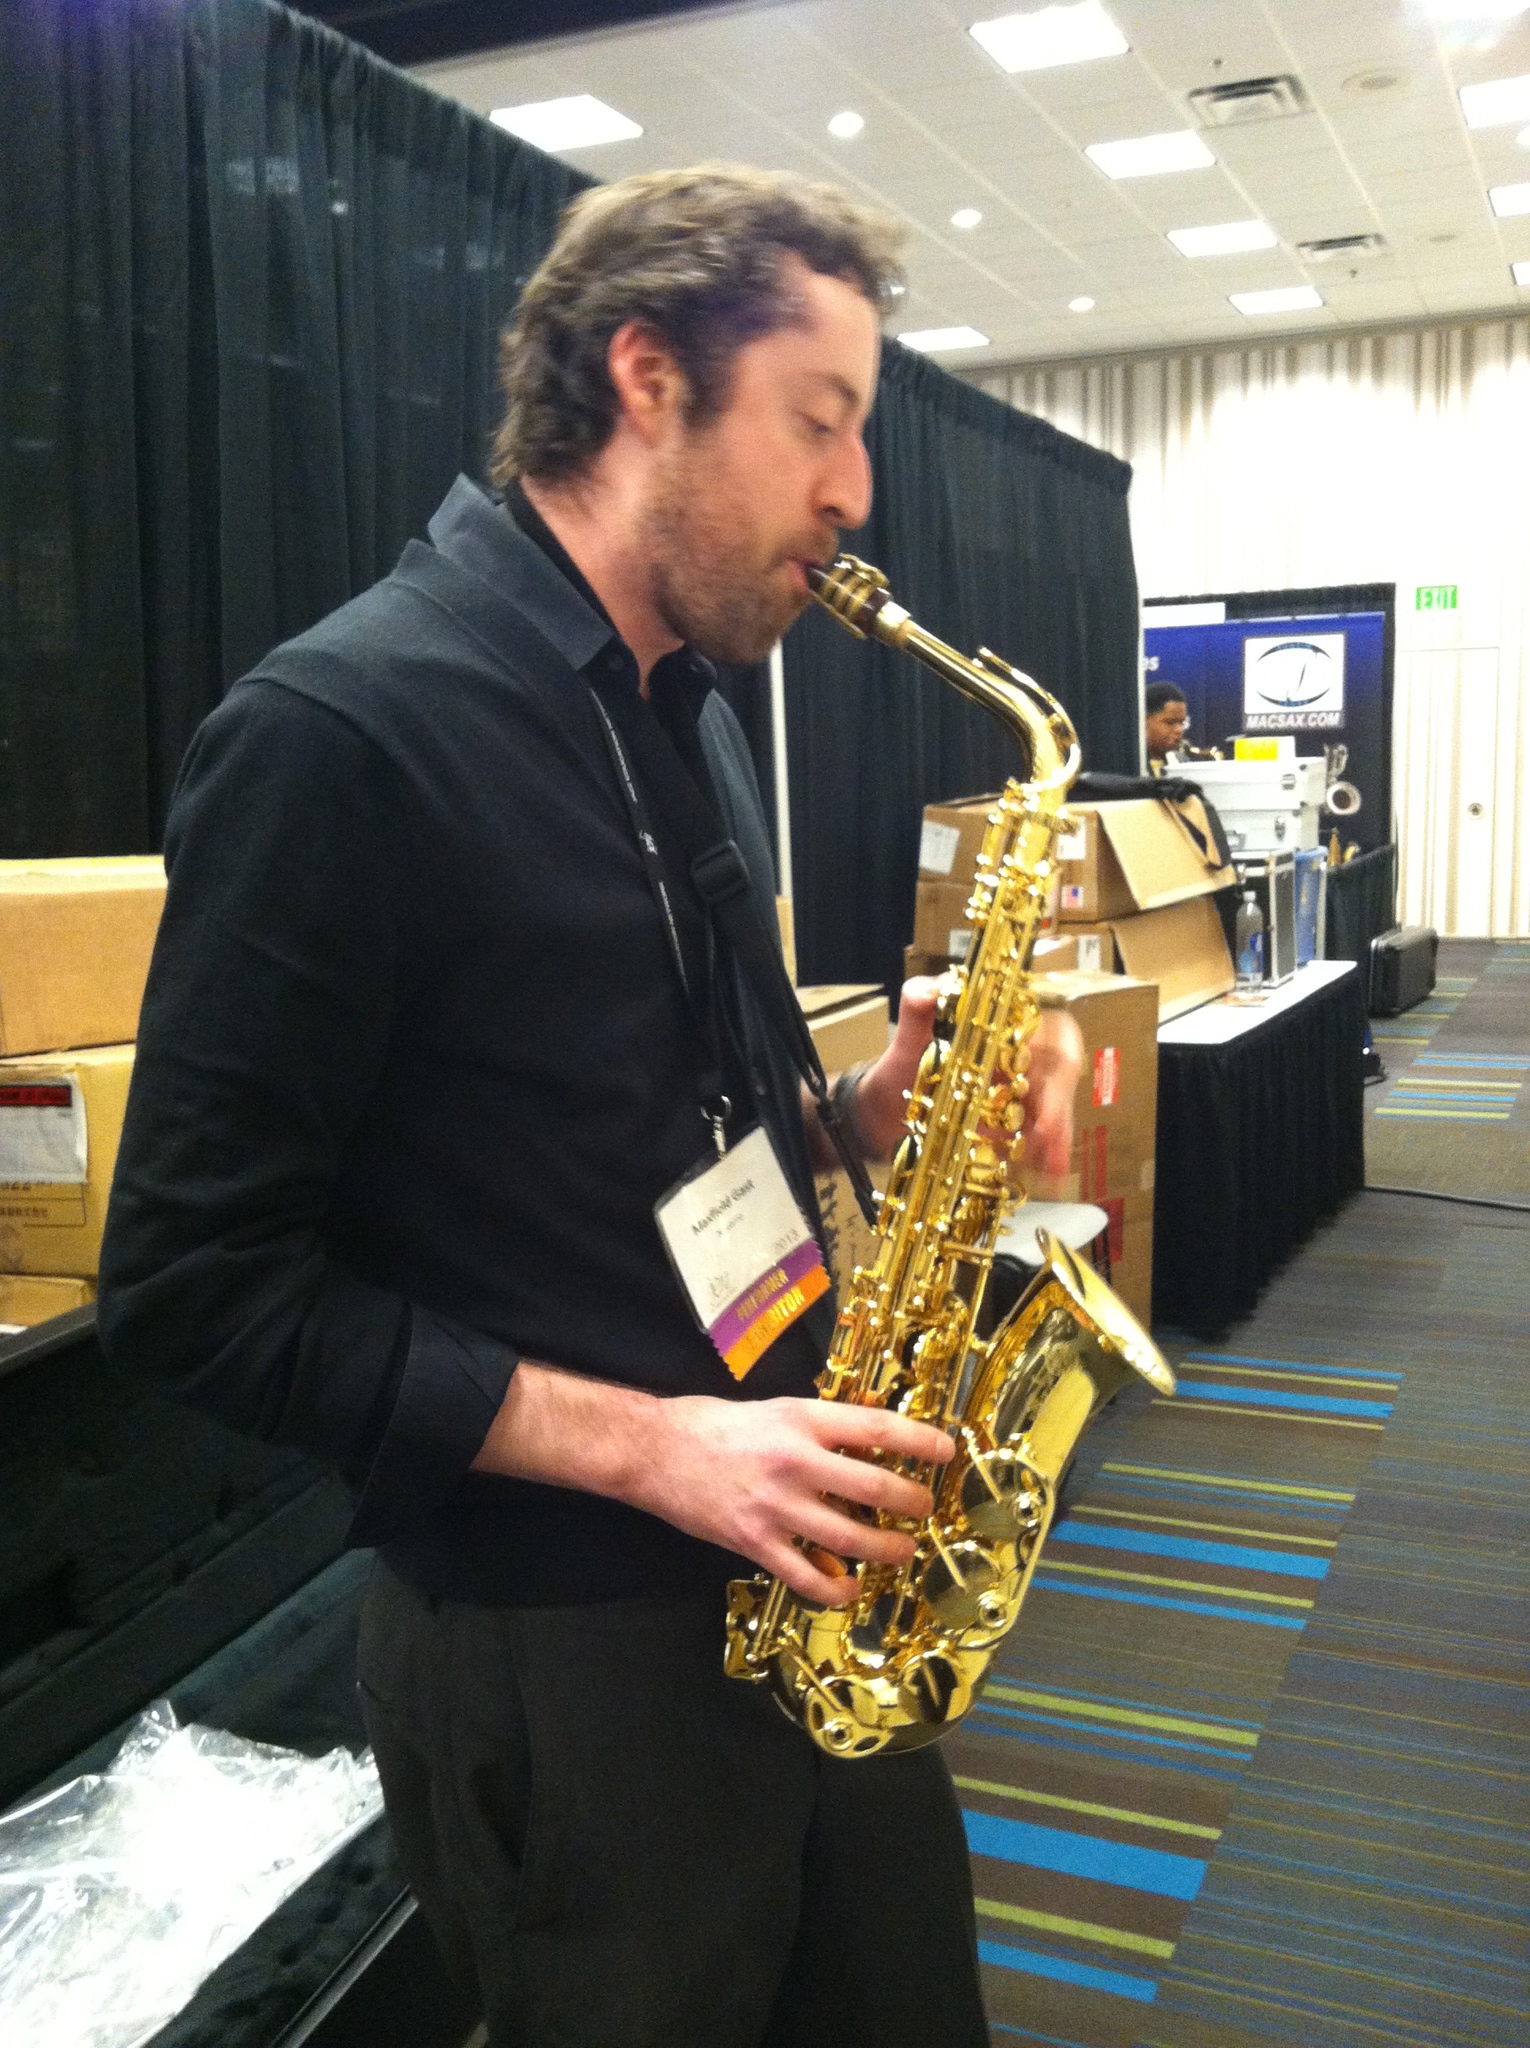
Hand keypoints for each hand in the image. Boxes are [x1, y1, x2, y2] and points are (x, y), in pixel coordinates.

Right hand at [633, 1394, 954, 1606]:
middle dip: (912, 1502)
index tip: (946, 1451)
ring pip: (851, 1538)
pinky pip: (808, 1577)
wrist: (653, 1452)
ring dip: (887, 1549)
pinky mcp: (755, 1543)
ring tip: (902, 1550)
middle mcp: (795, 1462)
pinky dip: (836, 1589)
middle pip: (875, 1488)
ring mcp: (776, 1507)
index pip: (877, 1429)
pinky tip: (850, 1588)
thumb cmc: (713, 1424)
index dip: (920, 1441)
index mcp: (802, 1420)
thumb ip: (819, 1426)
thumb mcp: (774, 1408)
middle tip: (924, 1508)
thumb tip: (869, 1438)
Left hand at [850, 978, 1082, 1178]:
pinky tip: (1045, 1177)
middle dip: (1059, 1104)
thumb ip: (917, 1006)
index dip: (1060, 1052)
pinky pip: (1036, 1139)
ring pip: (1052, 1110)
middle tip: (1048, 1132)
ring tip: (1053, 1168)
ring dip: (1057, 1138)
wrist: (882, 1108)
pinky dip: (1042, 1157)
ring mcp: (1016, 1095)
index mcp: (1002, 1030)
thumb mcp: (907, 1035)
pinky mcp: (1009, 1126)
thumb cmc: (901, 1063)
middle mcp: (1017, 1059)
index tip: (1053, 1077)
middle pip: (1056, 1076)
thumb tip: (931, 989)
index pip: (1050, 1030)